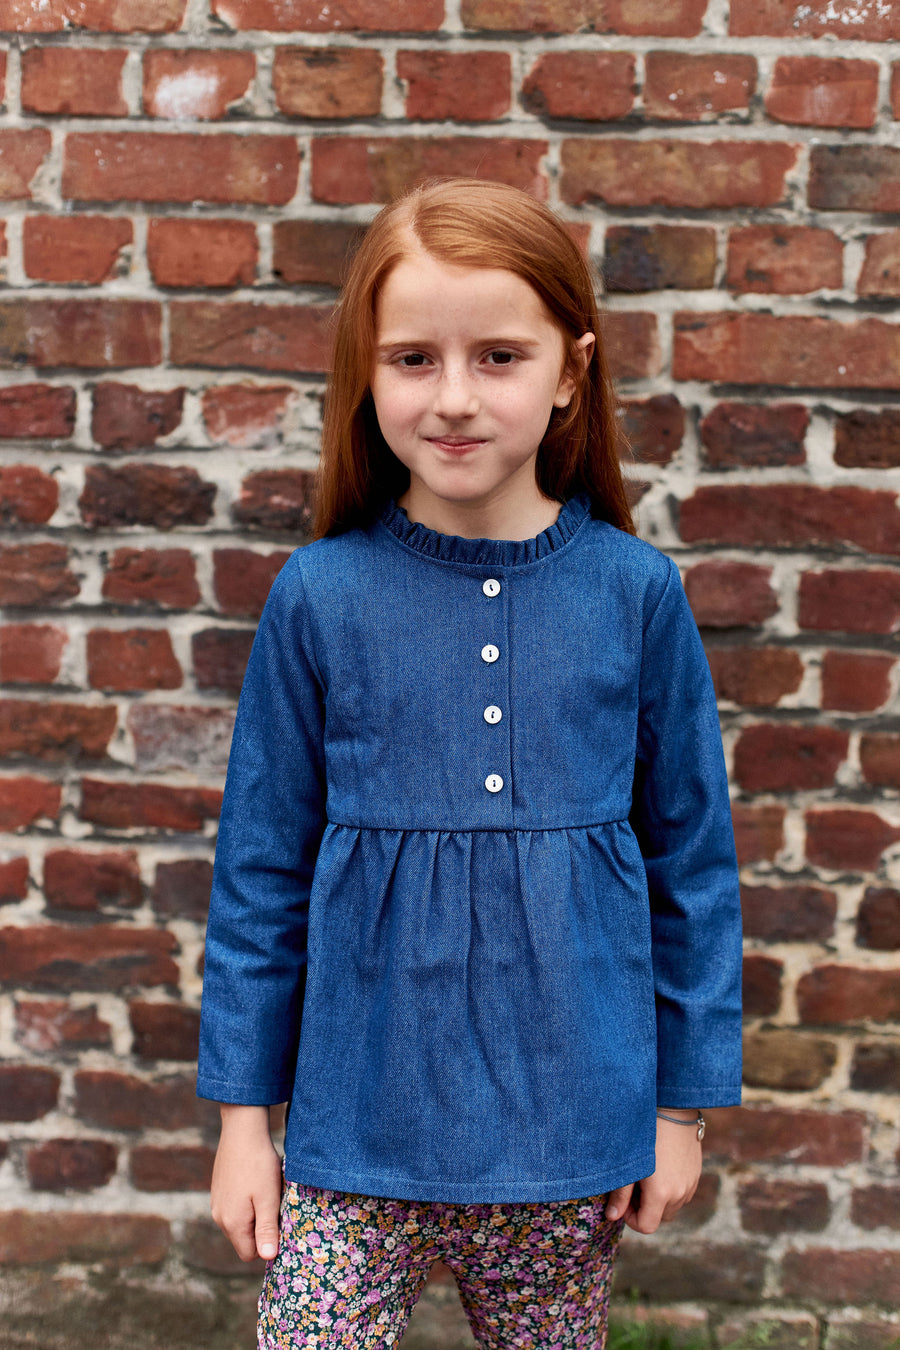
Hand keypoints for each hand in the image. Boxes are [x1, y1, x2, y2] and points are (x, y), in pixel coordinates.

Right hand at [210, 1104, 282, 1260]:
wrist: (242, 1129)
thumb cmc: (258, 1164)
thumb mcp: (269, 1198)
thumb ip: (267, 1230)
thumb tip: (268, 1258)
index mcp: (232, 1223)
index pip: (250, 1255)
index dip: (268, 1244)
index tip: (280, 1223)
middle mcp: (220, 1217)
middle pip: (244, 1240)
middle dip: (262, 1228)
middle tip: (275, 1204)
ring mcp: (217, 1203)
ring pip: (241, 1223)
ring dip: (256, 1214)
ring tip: (267, 1191)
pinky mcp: (219, 1190)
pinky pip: (236, 1208)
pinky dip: (248, 1202)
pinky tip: (256, 1182)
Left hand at [606, 1110, 701, 1234]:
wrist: (673, 1108)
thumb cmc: (647, 1134)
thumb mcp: (629, 1164)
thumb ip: (620, 1194)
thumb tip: (611, 1217)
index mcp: (662, 1195)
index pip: (647, 1226)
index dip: (631, 1218)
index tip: (624, 1199)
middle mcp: (680, 1194)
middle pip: (659, 1217)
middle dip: (644, 1207)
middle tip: (634, 1183)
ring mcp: (691, 1184)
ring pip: (672, 1205)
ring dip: (658, 1198)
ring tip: (647, 1172)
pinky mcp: (696, 1173)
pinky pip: (682, 1192)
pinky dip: (670, 1187)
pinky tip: (661, 1164)